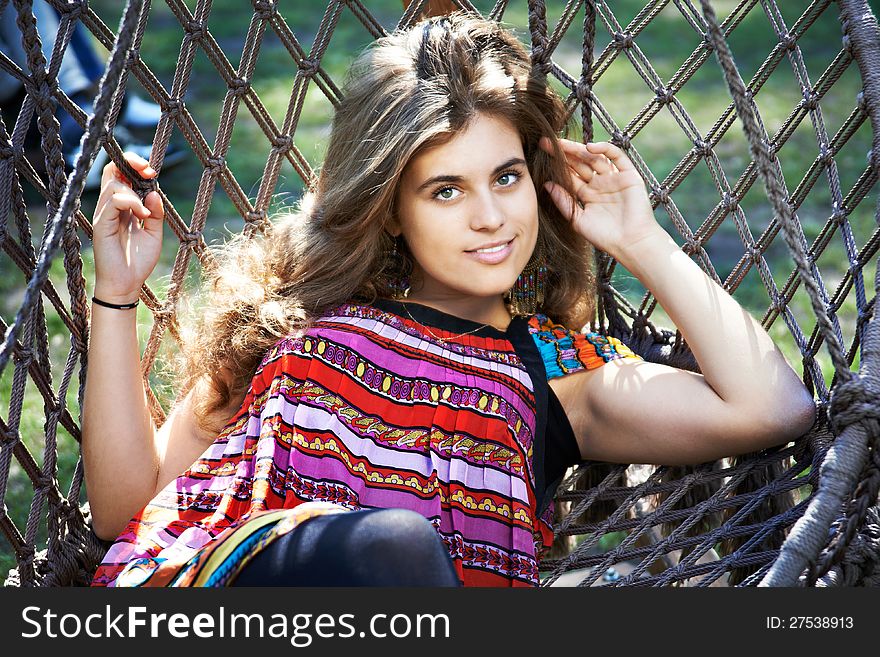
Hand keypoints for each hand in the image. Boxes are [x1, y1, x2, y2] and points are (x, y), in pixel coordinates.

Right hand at [91, 152, 163, 303]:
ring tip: (146, 214)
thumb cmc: (138, 261)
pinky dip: (131, 202)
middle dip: (131, 164)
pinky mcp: (101, 224)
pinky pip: (113, 201)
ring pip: (113, 184)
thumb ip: (156, 213)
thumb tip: (154, 191)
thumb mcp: (154, 234)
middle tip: (149, 172)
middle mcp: (111, 207)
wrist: (127, 284)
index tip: (151, 171)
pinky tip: (143, 215)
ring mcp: (104, 214)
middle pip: (112, 171)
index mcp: (123, 207)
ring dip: (135, 193)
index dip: (134, 166)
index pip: (121, 174)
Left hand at [539, 138, 661, 259]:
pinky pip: (617, 156)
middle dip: (565, 153)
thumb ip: (563, 202)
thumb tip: (547, 185)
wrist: (630, 243)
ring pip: (595, 158)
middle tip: (547, 143)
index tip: (542, 154)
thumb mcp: (577, 219)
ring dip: (579, 150)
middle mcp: (600, 184)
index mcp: (587, 194)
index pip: (570, 174)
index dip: (558, 164)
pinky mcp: (629, 175)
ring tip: (563, 144)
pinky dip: (605, 149)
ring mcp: (614, 178)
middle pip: (580, 163)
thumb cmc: (604, 237)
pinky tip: (590, 147)